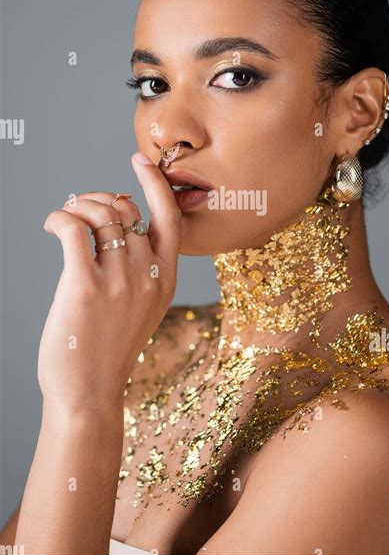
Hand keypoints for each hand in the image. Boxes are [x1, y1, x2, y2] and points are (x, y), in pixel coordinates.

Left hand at [38, 152, 180, 412]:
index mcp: (164, 280)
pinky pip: (74, 229)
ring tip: (64, 218)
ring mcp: (118, 282)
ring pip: (101, 215)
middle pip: (126, 211)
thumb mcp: (141, 309)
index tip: (138, 160)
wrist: (89, 394)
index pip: (169, 217)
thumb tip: (114, 225)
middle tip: (79, 209)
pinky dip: (60, 217)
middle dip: (99, 199)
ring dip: (77, 205)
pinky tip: (52, 224)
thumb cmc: (107, 350)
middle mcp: (146, 277)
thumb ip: (140, 270)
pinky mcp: (84, 287)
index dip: (155, 184)